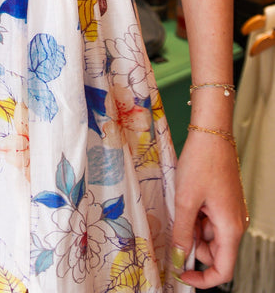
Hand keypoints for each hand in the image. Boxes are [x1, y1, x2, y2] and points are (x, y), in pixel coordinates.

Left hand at [171, 129, 247, 288]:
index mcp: (231, 228)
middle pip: (215, 252)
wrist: (211, 132)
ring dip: (192, 228)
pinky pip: (209, 219)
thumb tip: (179, 257)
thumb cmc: (201, 163)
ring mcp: (230, 212)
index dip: (202, 279)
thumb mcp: (186, 200)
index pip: (223, 270)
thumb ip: (183, 232)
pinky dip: (195, 216)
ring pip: (209, 235)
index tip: (181, 273)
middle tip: (176, 225)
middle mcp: (235, 223)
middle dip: (193, 246)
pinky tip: (185, 198)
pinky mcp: (224, 201)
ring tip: (181, 204)